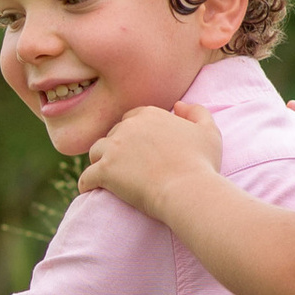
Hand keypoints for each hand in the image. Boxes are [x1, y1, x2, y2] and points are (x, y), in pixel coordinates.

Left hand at [78, 101, 224, 219]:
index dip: (132, 133)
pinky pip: (86, 176)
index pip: (131, 118)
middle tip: (122, 165)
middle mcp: (127, 127)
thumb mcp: (209, 131)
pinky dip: (87, 183)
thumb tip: (178, 105)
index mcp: (149, 115)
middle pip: (112, 134)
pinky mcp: (104, 170)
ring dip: (99, 162)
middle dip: (115, 147)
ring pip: (95, 152)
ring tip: (105, 176)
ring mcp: (113, 148)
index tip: (137, 148)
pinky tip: (90, 189)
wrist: (188, 189)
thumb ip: (196, 112)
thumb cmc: (201, 163)